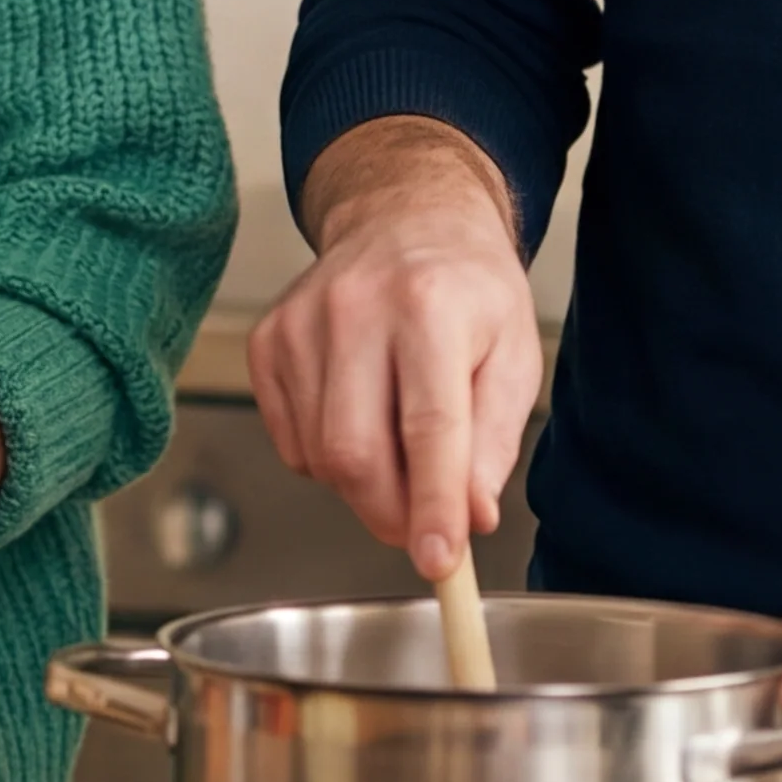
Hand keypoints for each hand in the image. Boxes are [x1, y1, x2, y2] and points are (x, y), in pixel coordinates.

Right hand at [255, 119, 542, 577]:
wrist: (406, 218)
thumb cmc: (467, 289)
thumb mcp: (513, 356)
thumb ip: (493, 441)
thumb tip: (467, 517)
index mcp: (431, 305)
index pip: (428, 427)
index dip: (432, 505)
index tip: (440, 562)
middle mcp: (356, 307)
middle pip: (355, 452)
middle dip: (391, 514)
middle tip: (422, 529)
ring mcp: (301, 322)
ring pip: (319, 455)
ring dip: (363, 485)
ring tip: (400, 451)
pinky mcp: (268, 340)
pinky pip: (290, 440)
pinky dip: (326, 459)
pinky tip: (360, 420)